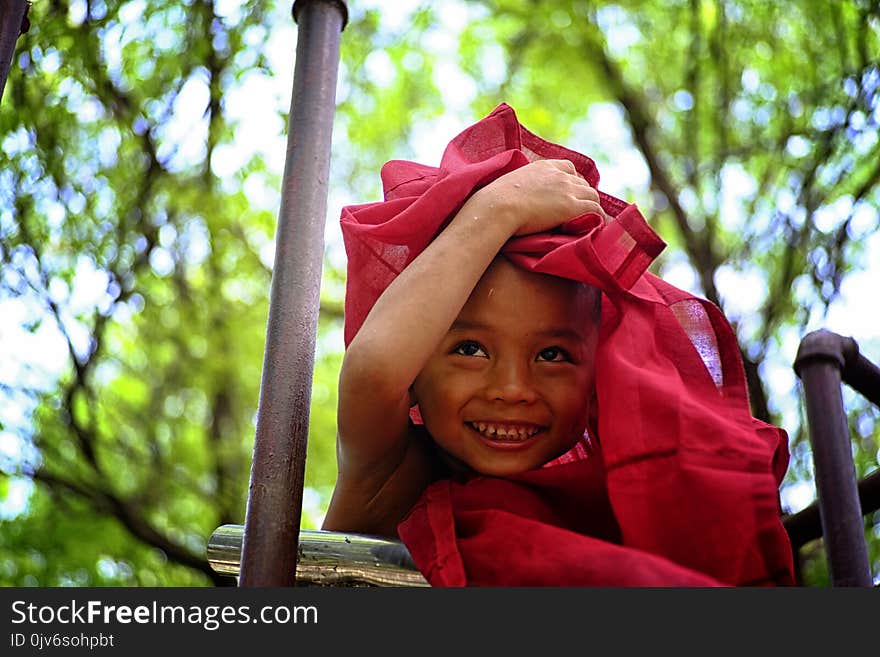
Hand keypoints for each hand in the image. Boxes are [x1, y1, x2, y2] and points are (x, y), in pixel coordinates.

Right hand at [473, 159, 606, 235]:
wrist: (497, 207)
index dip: (572, 182)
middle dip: (582, 196)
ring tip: (586, 222)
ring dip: (591, 207)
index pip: (569, 168)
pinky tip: (593, 227)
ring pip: (592, 196)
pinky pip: (595, 210)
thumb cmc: (495, 202)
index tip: (568, 195)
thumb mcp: (510, 186)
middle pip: (583, 184)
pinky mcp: (571, 206)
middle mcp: (559, 175)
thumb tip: (515, 200)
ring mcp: (567, 190)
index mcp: (544, 167)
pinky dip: (597, 218)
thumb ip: (521, 188)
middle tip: (579, 213)